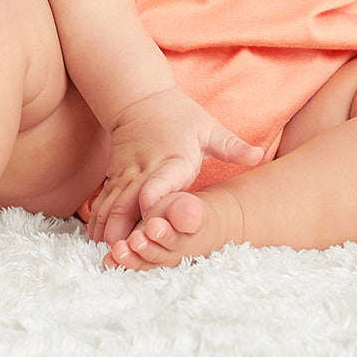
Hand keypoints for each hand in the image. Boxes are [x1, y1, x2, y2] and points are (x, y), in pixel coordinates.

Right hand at [87, 88, 263, 245]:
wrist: (140, 99)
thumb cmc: (180, 116)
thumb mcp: (208, 127)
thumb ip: (231, 145)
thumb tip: (259, 155)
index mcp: (172, 160)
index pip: (160, 181)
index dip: (153, 198)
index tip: (149, 215)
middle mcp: (145, 169)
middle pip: (129, 203)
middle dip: (125, 230)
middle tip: (125, 255)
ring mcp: (125, 174)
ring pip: (112, 206)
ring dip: (109, 231)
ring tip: (110, 257)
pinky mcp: (113, 177)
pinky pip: (103, 202)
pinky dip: (98, 222)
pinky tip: (97, 243)